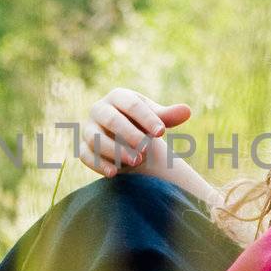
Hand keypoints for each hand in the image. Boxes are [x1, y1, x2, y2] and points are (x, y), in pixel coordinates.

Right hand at [76, 88, 192, 178]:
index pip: (130, 104)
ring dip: (115, 151)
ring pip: (96, 138)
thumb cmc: (141, 124)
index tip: (161, 132)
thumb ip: (168, 116)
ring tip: (136, 162)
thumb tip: (187, 111)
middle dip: (129, 134)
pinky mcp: (83, 148)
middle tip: (146, 149)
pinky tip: (114, 174)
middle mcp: (99, 110)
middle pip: (111, 119)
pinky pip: (86, 156)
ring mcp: (88, 129)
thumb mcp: (155, 119)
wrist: (124, 139)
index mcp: (118, 96)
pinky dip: (99, 164)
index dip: (146, 118)